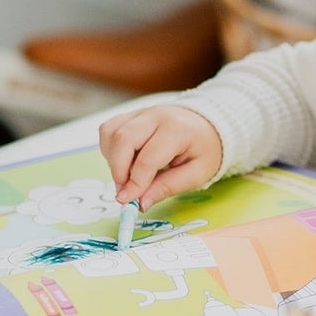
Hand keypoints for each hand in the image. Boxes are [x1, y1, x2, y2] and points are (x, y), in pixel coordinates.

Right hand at [99, 103, 223, 207]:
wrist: (206, 126)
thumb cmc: (203, 150)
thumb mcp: (196, 174)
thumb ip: (168, 187)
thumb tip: (141, 203)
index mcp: (177, 130)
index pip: (147, 158)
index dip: (135, 183)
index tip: (128, 202)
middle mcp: (155, 115)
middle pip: (123, 140)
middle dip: (118, 171)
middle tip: (125, 193)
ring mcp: (140, 112)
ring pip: (111, 133)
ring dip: (112, 160)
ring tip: (128, 177)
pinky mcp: (130, 115)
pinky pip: (109, 130)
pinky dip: (110, 150)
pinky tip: (125, 162)